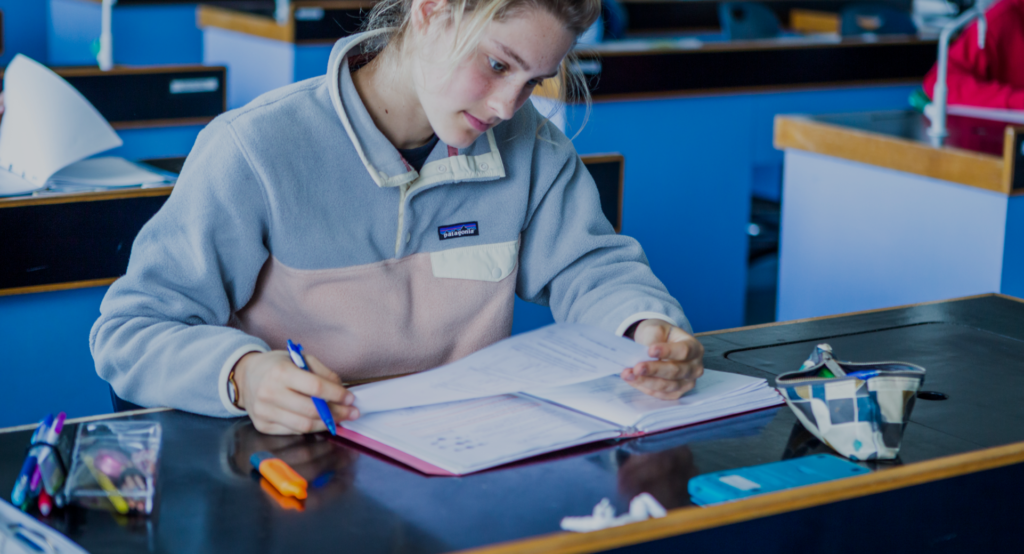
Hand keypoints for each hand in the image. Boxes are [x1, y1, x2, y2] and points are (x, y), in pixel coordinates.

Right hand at [234, 350, 359, 434]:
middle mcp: (269, 393)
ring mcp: (264, 412)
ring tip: (339, 420)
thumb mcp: (300, 359)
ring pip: (304, 425)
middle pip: (311, 410)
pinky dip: (310, 427)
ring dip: (326, 424)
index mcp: (280, 372)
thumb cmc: (277, 366)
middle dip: (336, 413)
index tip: (350, 399)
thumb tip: (342, 391)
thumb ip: (323, 373)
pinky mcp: (262, 426)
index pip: (315, 387)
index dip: (336, 395)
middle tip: (351, 413)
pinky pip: (293, 431)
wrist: (245, 376)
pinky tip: (319, 422)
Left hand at [621, 320, 703, 399]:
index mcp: (694, 347)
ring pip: (667, 386)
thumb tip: (643, 354)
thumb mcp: (656, 329)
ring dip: (646, 381)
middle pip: (675, 371)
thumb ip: (653, 339)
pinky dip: (645, 387)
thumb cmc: (660, 335)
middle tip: (637, 367)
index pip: (684, 351)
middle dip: (654, 370)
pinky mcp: (676, 393)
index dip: (667, 351)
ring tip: (628, 374)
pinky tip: (632, 380)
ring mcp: (687, 382)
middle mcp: (694, 367)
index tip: (650, 350)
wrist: (658, 344)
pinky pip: (660, 394)